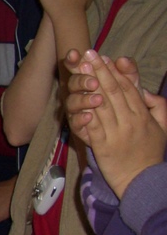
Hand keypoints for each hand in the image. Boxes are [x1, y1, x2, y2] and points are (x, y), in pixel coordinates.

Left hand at [63, 49, 166, 197]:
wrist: (141, 180)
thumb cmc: (149, 153)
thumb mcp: (163, 126)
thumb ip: (158, 106)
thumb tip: (145, 91)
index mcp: (143, 114)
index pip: (127, 87)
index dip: (114, 71)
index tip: (103, 57)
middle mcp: (130, 120)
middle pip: (112, 91)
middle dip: (98, 71)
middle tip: (87, 54)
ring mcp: (116, 133)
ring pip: (101, 104)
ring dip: (89, 85)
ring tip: (79, 69)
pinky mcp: (103, 147)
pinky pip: (93, 126)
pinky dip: (85, 112)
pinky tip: (76, 99)